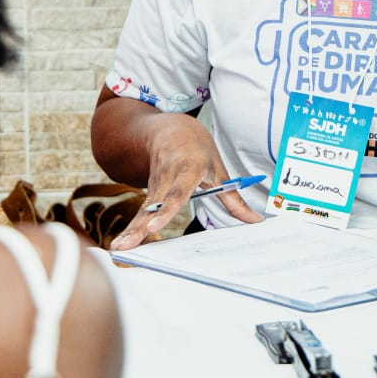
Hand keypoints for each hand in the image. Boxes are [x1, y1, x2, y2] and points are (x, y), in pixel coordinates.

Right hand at [108, 117, 261, 250]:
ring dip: (131, 231)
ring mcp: (155, 184)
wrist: (170, 128)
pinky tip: (121, 244)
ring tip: (120, 249)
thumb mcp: (218, 169)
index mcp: (187, 168)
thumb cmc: (197, 148)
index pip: (177, 192)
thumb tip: (256, 221)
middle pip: (153, 206)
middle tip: (128, 246)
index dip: (166, 210)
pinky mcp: (148, 191)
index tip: (154, 226)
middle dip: (140, 227)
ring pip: (143, 210)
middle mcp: (167, 176)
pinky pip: (140, 212)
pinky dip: (131, 228)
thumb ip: (234, 199)